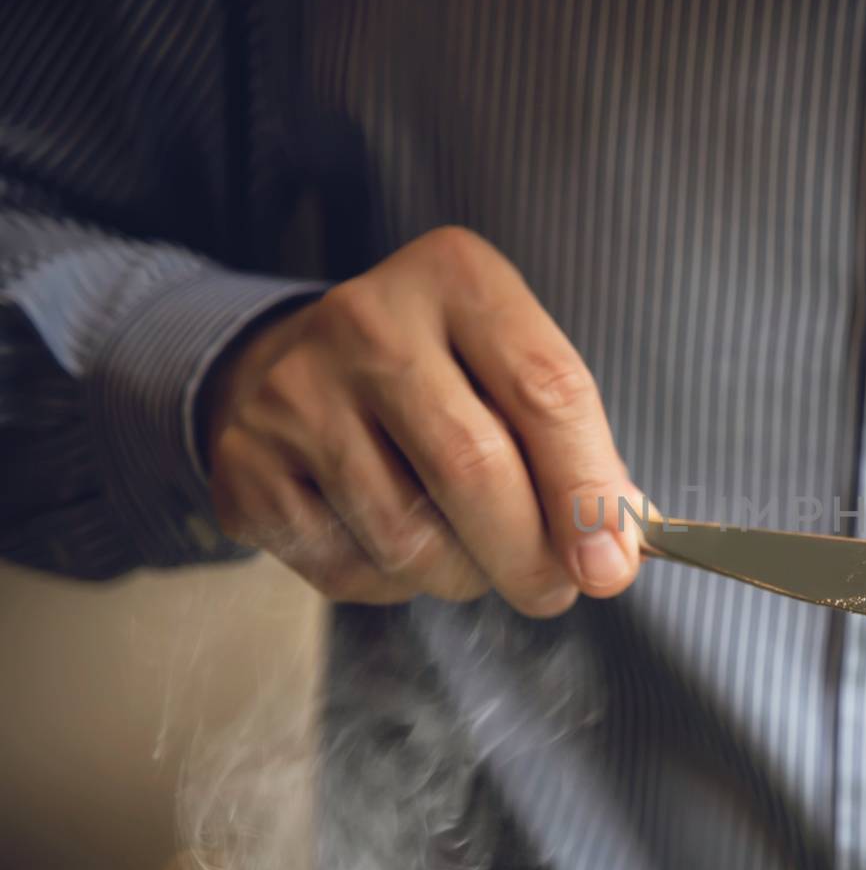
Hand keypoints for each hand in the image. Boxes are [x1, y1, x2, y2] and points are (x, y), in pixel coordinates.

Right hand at [204, 226, 641, 614]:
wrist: (298, 367)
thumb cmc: (442, 380)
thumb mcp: (514, 374)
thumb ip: (576, 451)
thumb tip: (613, 551)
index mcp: (457, 278)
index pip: (546, 390)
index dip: (587, 492)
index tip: (609, 564)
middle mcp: (368, 320)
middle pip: (474, 468)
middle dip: (530, 555)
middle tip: (554, 591)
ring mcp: (297, 391)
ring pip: (412, 535)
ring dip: (465, 573)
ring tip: (472, 551)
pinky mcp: (248, 465)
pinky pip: (352, 567)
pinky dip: (397, 583)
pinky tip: (397, 540)